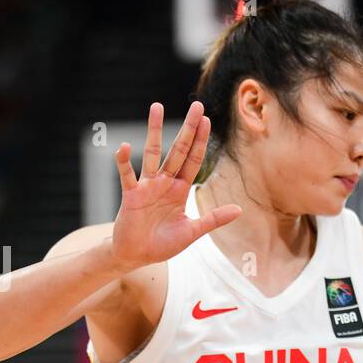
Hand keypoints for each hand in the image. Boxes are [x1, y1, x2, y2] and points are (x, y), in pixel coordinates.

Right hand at [110, 101, 241, 269]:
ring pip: (152, 153)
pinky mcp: (131, 195)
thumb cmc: (163, 245)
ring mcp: (147, 186)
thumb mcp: (192, 232)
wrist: (137, 256)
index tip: (208, 120)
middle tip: (197, 105)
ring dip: (154, 130)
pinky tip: (123, 147)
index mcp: (180, 190)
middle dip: (189, 129)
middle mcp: (165, 183)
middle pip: (179, 150)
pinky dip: (123, 162)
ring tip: (156, 107)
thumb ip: (213, 219)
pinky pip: (127, 175)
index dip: (201, 141)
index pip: (194, 160)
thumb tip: (239, 210)